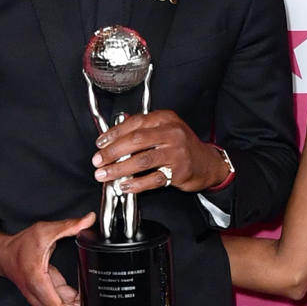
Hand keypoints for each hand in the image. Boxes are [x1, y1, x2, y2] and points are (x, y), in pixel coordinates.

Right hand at [0, 215, 100, 305]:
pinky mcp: (44, 294)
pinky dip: (74, 305)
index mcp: (39, 282)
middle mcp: (39, 294)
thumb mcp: (44, 231)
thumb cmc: (19, 246)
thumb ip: (68, 226)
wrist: (2, 253)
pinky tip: (86, 300)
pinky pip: (61, 304)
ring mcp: (41, 296)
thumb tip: (88, 220)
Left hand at [93, 110, 228, 194]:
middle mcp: (172, 133)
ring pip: (142, 160)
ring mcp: (176, 152)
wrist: (208, 163)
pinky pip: (153, 178)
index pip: (134, 123)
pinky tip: (125, 186)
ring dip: (119, 169)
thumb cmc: (183, 146)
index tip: (100, 143)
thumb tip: (115, 129)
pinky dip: (136, 184)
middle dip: (112, 152)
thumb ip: (142, 127)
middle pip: (135, 141)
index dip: (114, 134)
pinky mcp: (179, 171)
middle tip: (98, 161)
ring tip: (106, 175)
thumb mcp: (165, 129)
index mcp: (165, 119)